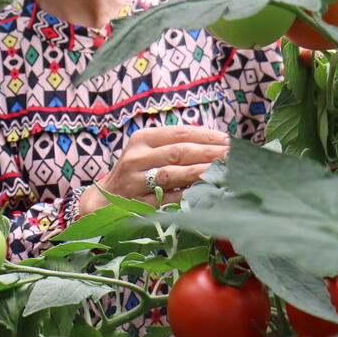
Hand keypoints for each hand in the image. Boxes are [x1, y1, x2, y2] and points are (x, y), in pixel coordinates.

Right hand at [79, 125, 229, 215]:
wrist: (102, 201)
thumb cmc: (135, 173)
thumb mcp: (147, 152)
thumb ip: (175, 146)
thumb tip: (218, 144)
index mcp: (141, 139)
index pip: (180, 133)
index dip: (207, 136)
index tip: (230, 141)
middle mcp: (136, 157)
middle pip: (180, 152)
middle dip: (211, 153)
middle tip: (235, 156)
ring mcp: (135, 181)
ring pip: (174, 174)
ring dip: (202, 173)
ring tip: (225, 173)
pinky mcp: (138, 204)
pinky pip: (169, 199)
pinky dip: (189, 196)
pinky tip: (207, 194)